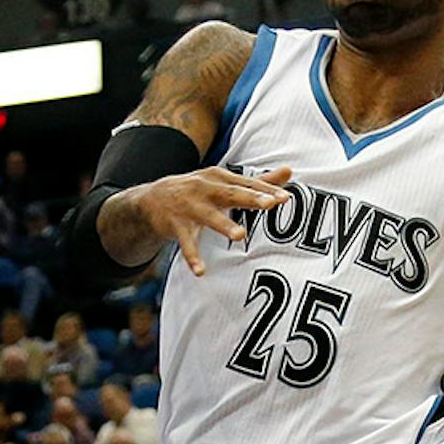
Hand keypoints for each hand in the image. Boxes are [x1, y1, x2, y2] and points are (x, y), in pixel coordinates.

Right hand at [112, 166, 293, 278]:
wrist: (153, 199)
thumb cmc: (200, 191)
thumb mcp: (226, 183)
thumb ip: (258, 181)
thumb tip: (289, 170)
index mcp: (220, 178)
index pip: (247, 184)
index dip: (266, 190)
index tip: (285, 198)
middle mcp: (205, 188)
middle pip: (231, 194)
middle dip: (250, 198)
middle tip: (270, 205)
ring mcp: (189, 207)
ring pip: (209, 217)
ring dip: (224, 225)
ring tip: (241, 235)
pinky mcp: (176, 225)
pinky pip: (186, 243)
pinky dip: (193, 257)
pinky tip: (201, 272)